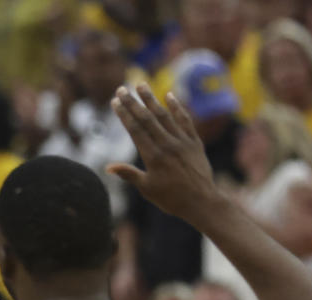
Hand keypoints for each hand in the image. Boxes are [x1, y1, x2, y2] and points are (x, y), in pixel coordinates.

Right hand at [106, 85, 216, 221]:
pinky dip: (177, 107)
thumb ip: (129, 174)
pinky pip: (185, 121)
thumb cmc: (171, 199)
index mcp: (153, 156)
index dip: (124, 114)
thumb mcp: (147, 189)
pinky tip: (169, 96)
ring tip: (141, 85)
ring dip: (151, 99)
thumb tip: (109, 167)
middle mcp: (167, 145)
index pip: (135, 130)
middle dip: (133, 102)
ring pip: (164, 115)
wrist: (202, 202)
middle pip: (147, 119)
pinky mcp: (194, 143)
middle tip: (122, 88)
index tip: (115, 101)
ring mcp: (182, 142)